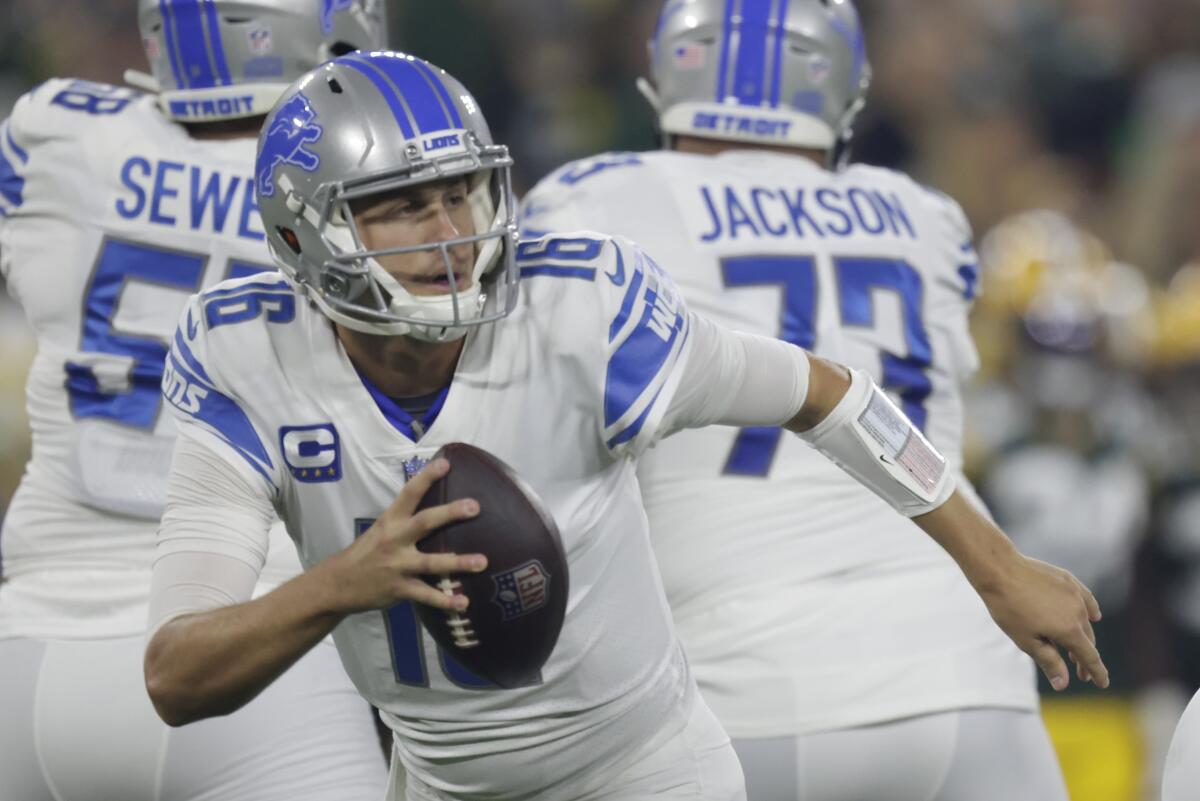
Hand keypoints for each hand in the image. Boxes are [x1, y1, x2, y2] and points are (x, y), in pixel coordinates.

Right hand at [319, 458, 486, 614]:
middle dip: (450, 514)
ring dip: (458, 563)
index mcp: (390, 521)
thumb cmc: (366, 553)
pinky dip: (445, 601)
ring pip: (431, 563)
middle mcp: (394, 540)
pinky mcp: (399, 589)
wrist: (338, 584)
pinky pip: (426, 595)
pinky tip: (463, 603)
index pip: (409, 493)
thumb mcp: (382, 529)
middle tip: (475, 507)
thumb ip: (406, 520)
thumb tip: (438, 507)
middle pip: (424, 523)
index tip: (446, 463)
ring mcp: (397, 565)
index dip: (426, 477)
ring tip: (482, 562)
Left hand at [977, 552, 1107, 690]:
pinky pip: (1085, 599)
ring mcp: (1074, 594)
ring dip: (1084, 636)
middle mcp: (1078, 612)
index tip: (1103, 684)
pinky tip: (1094, 616)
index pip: (1089, 657)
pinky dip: (1090, 610)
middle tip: (1080, 674)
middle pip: (1087, 640)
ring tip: (1077, 649)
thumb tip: (1063, 684)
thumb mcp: (1026, 640)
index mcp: (1069, 630)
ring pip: (1085, 620)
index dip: (1097, 672)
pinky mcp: (1068, 580)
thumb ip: (1049, 661)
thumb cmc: (1009, 608)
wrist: (1000, 570)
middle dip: (1085, 659)